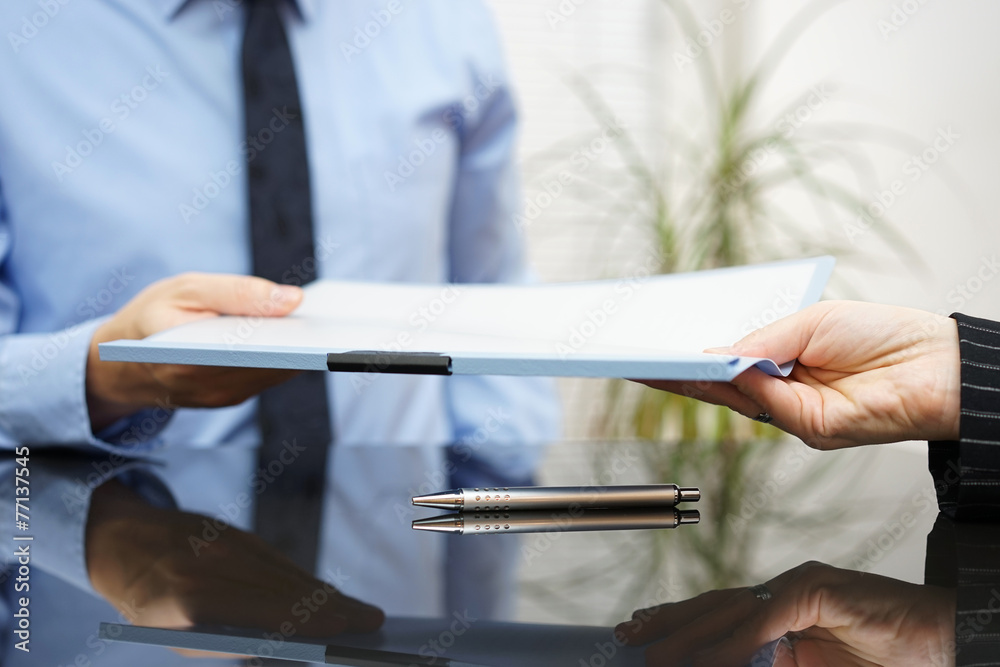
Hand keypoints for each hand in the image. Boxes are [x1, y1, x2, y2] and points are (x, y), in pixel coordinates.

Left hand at [86, 479, 383, 655]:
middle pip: (285, 591)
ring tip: (359, 611)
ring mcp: (226, 544)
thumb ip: (228, 642)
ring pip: (287, 573)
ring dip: (326, 593)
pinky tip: (326, 592)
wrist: (120, 543)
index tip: (339, 629)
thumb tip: (286, 652)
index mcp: (189, 601)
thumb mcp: (177, 637)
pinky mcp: (237, 532)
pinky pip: (279, 560)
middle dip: (331, 607)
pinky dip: (305, 578)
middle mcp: (211, 567)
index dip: (303, 620)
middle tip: (371, 621)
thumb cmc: (150, 606)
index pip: (259, 612)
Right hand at [87, 273, 303, 429]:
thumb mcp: (187, 288)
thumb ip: (239, 292)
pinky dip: (283, 356)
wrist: (122, 361)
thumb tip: (293, 300)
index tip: (313, 319)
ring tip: (317, 323)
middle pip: (270, 361)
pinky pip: (267, 377)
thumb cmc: (154, 314)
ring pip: (274, 371)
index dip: (285, 333)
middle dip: (299, 340)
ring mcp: (219, 396)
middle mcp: (205, 383)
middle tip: (327, 319)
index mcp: (186, 354)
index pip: (249, 345)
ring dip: (296, 349)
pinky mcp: (229, 399)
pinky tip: (298, 336)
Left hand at [616, 561, 954, 666]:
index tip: (642, 631)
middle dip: (668, 622)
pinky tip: (709, 657)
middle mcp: (785, 592)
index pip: (718, 614)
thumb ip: (765, 665)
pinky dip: (736, 642)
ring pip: (731, 610)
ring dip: (689, 635)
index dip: (678, 623)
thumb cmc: (886, 658)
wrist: (945, 644)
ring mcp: (802, 586)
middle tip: (628, 635)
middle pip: (714, 606)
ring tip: (653, 653)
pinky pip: (768, 618)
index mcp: (782, 611)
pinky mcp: (821, 589)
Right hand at [639, 301, 960, 448]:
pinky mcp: (809, 427)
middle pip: (718, 386)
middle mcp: (782, 392)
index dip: (688, 359)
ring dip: (697, 379)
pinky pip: (764, 404)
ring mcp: (793, 413)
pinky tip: (722, 362)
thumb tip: (715, 351)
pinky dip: (742, 383)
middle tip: (641, 359)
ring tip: (663, 359)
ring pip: (733, 398)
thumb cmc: (882, 336)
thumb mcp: (811, 323)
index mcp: (781, 363)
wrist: (936, 364)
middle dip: (678, 372)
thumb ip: (762, 341)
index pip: (724, 364)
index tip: (654, 350)